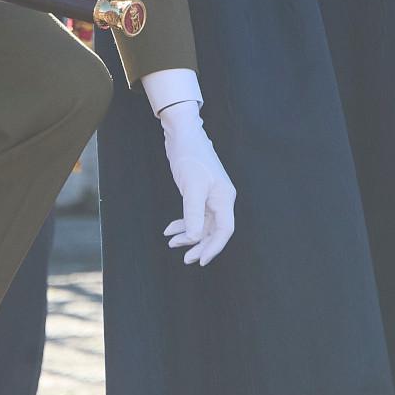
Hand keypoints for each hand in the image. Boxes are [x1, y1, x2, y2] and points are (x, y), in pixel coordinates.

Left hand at [159, 101, 235, 265]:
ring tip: (171, 243)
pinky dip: (183, 224)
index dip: (214, 247)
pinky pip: (193, 216)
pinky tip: (169, 230)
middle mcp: (220, 199)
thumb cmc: (190, 156)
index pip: (224, 230)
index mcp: (224, 198)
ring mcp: (209, 197)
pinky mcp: (198, 193)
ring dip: (187, 235)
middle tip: (185, 258)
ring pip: (201, 225)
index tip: (199, 260)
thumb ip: (193, 213)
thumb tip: (194, 239)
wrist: (182, 134)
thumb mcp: (191, 186)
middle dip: (199, 245)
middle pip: (213, 230)